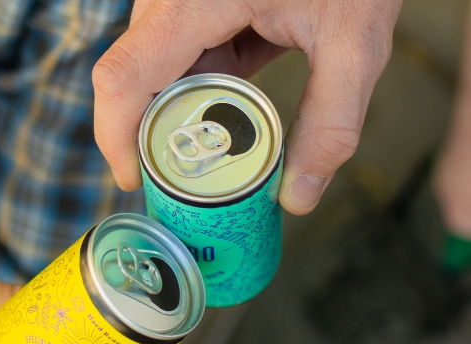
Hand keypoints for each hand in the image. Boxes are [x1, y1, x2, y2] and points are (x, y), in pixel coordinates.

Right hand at [93, 0, 401, 214]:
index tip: (137, 181)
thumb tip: (298, 198)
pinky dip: (204, 73)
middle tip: (201, 166)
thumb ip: (329, 121)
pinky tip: (244, 76)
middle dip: (160, 127)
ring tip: (242, 114)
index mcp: (196, 1)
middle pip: (133, 76)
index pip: (125, 77)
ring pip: (154, 63)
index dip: (116, 137)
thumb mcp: (354, 40)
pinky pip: (176, 45)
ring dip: (189, 98)